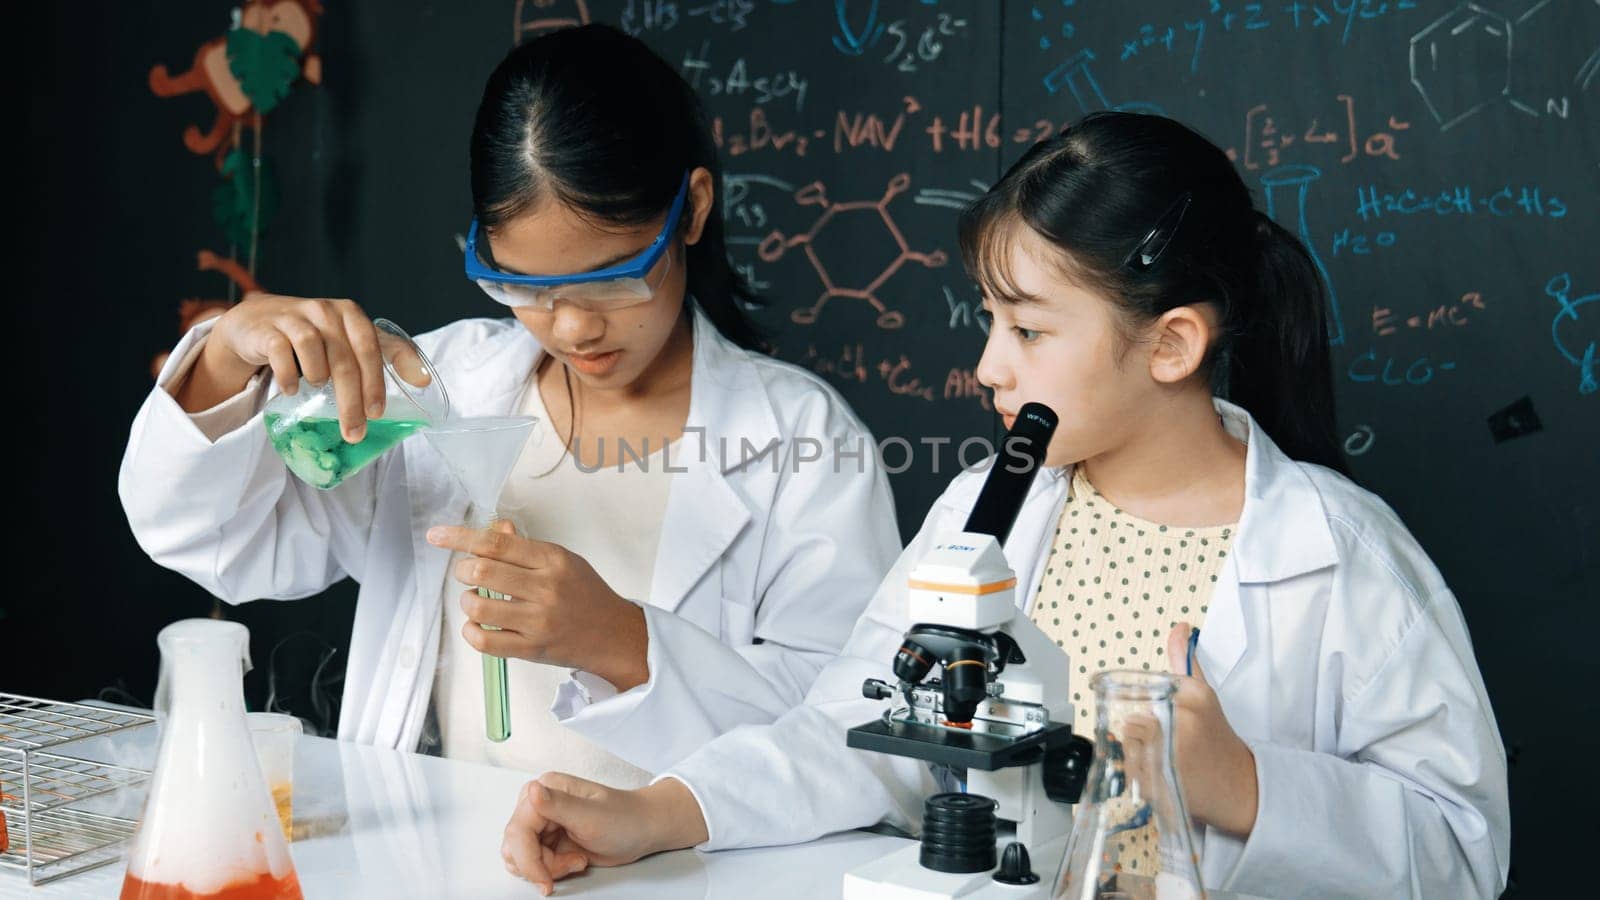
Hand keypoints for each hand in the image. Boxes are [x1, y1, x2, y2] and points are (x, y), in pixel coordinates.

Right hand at [185, 292, 426, 441]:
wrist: (257, 323)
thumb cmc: (315, 336)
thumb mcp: (351, 339)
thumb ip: (387, 354)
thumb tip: (424, 380)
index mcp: (351, 315)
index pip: (372, 348)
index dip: (376, 382)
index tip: (377, 413)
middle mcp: (325, 311)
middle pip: (344, 359)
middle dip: (351, 401)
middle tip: (354, 431)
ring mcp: (294, 317)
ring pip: (312, 349)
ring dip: (319, 377)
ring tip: (318, 390)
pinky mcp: (267, 328)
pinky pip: (280, 351)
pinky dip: (289, 374)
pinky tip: (293, 390)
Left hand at [427, 521, 650, 690]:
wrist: (614, 635)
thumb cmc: (587, 595)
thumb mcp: (564, 561)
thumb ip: (525, 548)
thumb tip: (493, 531)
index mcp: (553, 560)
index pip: (496, 543)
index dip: (460, 537)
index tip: (437, 535)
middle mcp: (546, 588)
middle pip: (482, 572)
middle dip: (463, 570)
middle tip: (466, 573)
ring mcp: (538, 621)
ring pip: (478, 607)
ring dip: (467, 601)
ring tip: (475, 600)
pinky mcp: (531, 648)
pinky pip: (484, 641)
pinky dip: (471, 631)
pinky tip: (477, 625)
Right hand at [500, 774, 707, 895]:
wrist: (642, 829)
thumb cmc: (624, 818)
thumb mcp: (592, 815)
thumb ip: (558, 805)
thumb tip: (532, 790)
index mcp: (546, 789)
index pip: (518, 830)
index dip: (528, 860)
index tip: (545, 880)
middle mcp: (538, 803)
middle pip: (515, 846)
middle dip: (541, 865)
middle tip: (573, 864)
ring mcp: (541, 823)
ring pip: (521, 857)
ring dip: (547, 868)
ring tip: (576, 860)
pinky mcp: (547, 840)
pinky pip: (533, 863)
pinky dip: (551, 870)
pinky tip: (575, 860)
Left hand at [1141, 622, 1257, 836]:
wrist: (1240, 786)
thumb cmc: (1216, 738)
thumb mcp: (1202, 694)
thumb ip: (1184, 660)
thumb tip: (1179, 626)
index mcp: (1193, 696)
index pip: (1141, 694)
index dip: (1147, 708)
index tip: (1164, 720)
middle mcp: (1182, 721)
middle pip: (1131, 720)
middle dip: (1143, 733)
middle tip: (1170, 744)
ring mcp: (1171, 753)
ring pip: (1127, 744)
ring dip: (1139, 753)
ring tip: (1166, 759)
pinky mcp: (1160, 782)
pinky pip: (1128, 768)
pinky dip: (1139, 773)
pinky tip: (1163, 774)